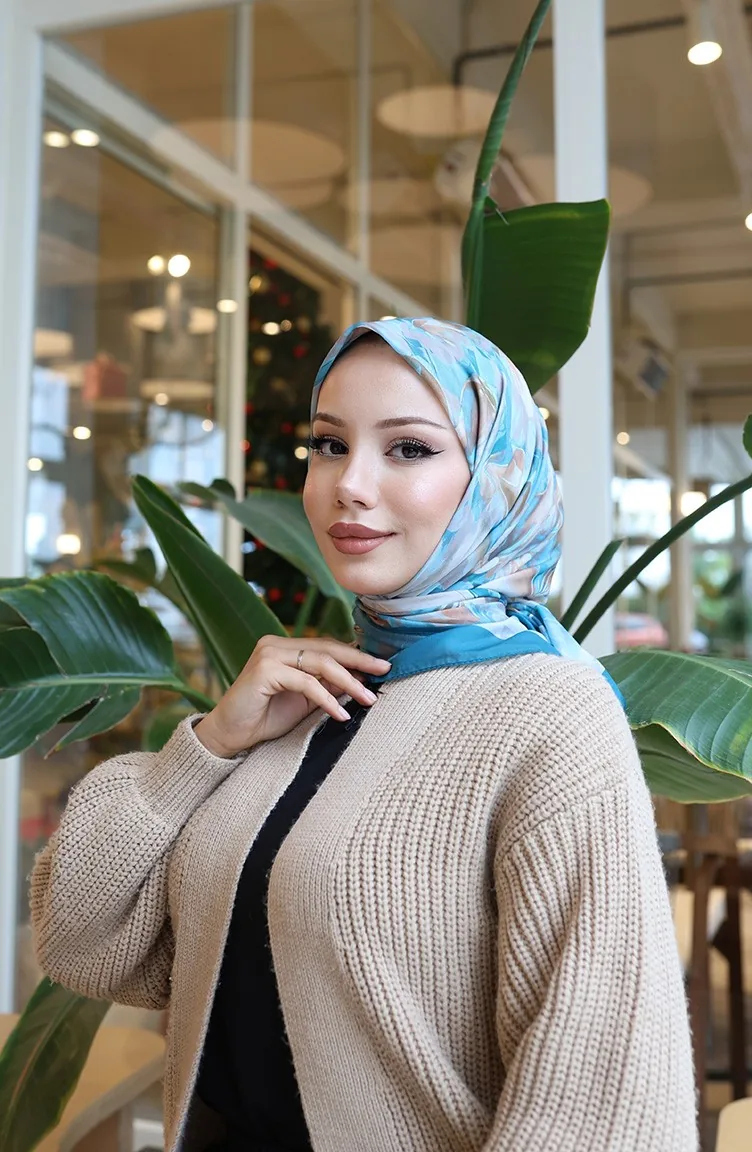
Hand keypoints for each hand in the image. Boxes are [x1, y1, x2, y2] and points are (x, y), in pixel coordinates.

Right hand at [194, 636, 390, 757]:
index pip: (327, 646)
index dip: (356, 655)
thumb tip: (362, 679)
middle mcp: (276, 644)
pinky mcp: (264, 670)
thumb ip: (327, 685)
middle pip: (327, 649)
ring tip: (367, 698)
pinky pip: (306, 682)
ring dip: (349, 682)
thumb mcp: (305, 700)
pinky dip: (327, 698)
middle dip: (359, 661)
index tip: (381, 666)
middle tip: (384, 671)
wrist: (230, 735)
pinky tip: (341, 713)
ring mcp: (269, 654)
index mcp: (285, 647)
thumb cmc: (265, 718)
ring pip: (320, 662)